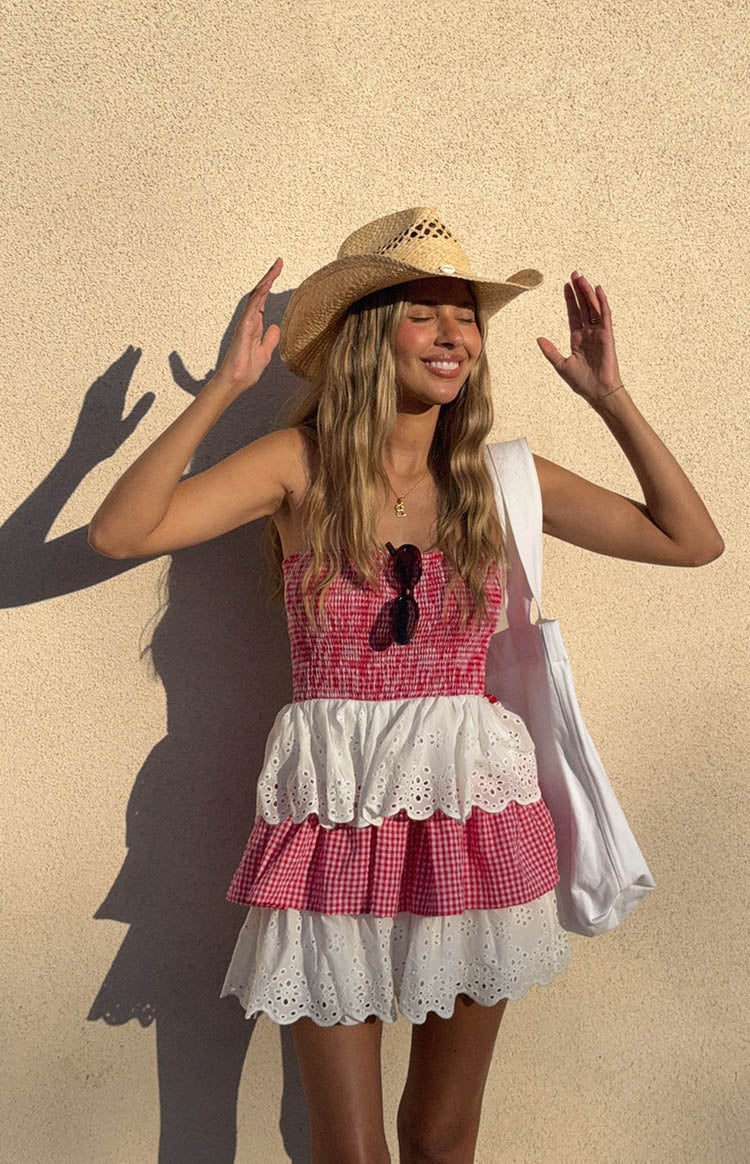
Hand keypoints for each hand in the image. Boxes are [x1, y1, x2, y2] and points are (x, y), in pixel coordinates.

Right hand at [214, 257, 282, 394]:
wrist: (237, 381)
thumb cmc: (247, 370)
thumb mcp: (265, 352)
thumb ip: (270, 339)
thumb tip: (275, 327)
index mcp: (255, 325)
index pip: (263, 300)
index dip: (271, 286)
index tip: (278, 272)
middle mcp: (250, 321)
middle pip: (259, 294)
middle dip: (269, 277)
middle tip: (279, 262)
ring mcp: (246, 323)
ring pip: (255, 296)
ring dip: (266, 281)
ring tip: (275, 268)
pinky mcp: (244, 328)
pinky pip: (251, 308)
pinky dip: (259, 295)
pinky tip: (266, 285)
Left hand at [536, 271, 623, 404]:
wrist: (597, 392)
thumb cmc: (582, 382)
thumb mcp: (561, 365)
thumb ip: (550, 351)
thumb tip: (538, 338)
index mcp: (577, 339)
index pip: (573, 314)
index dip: (570, 300)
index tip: (566, 285)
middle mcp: (588, 333)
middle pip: (583, 306)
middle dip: (579, 290)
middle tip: (574, 274)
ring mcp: (598, 333)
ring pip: (593, 307)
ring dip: (588, 292)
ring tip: (582, 278)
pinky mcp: (607, 335)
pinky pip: (605, 315)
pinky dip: (602, 302)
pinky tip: (598, 290)